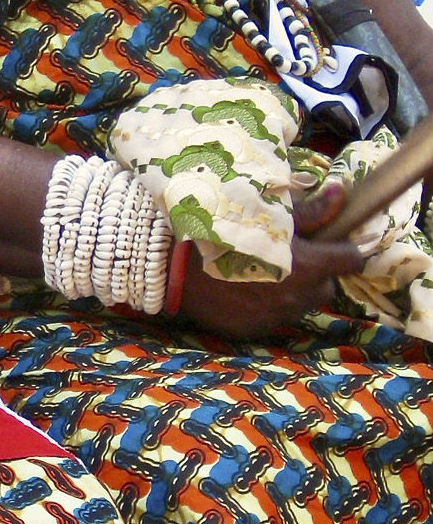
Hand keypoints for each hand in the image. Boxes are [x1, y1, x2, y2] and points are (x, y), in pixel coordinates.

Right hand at [174, 179, 366, 339]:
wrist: (173, 261)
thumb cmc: (223, 228)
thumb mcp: (270, 214)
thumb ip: (313, 211)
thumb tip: (343, 193)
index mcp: (307, 266)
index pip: (350, 260)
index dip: (341, 250)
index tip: (328, 244)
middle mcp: (296, 298)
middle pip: (326, 288)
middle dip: (315, 274)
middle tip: (290, 257)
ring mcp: (274, 318)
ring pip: (300, 305)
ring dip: (292, 291)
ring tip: (264, 273)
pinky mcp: (252, 330)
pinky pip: (272, 318)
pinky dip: (266, 306)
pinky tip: (244, 289)